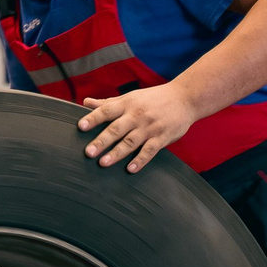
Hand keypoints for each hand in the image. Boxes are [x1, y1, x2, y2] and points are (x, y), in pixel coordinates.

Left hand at [78, 83, 201, 171]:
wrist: (185, 98)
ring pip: (131, 141)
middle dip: (101, 141)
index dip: (93, 118)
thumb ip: (108, 103)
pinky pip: (150, 150)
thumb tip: (85, 103)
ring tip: (103, 163)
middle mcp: (137, 115)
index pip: (107, 110)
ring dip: (117, 153)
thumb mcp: (131, 97)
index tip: (81, 126)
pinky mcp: (162, 137)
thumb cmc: (154, 98)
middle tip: (88, 152)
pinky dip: (140, 160)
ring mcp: (150, 127)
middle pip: (116, 128)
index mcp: (128, 104)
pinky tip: (130, 169)